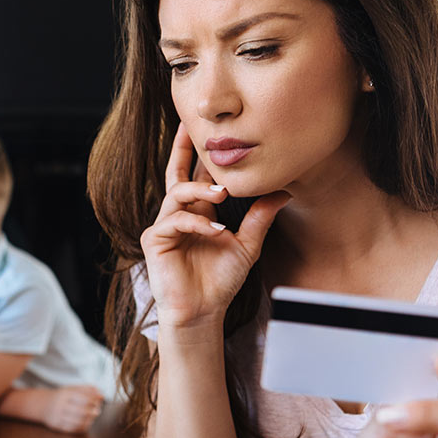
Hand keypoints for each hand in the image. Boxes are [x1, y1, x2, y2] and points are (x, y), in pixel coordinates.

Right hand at [41, 385, 103, 433]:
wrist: (42, 405)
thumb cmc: (61, 396)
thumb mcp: (71, 389)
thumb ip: (87, 390)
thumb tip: (101, 394)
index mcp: (65, 394)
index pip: (83, 398)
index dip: (94, 401)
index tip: (99, 401)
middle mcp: (60, 405)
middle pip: (81, 411)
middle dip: (92, 411)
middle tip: (98, 411)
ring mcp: (57, 416)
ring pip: (77, 421)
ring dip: (88, 420)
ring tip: (93, 417)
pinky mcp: (56, 426)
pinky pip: (72, 428)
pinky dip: (82, 427)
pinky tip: (86, 423)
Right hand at [140, 123, 289, 329]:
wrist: (203, 312)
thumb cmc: (220, 282)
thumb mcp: (246, 246)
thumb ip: (259, 219)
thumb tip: (283, 191)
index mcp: (199, 213)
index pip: (198, 177)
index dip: (203, 155)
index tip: (214, 133)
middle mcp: (179, 215)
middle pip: (176, 174)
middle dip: (180, 149)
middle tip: (188, 126)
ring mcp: (164, 226)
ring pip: (177, 194)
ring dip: (200, 191)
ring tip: (223, 195)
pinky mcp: (154, 240)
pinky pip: (174, 221)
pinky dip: (197, 223)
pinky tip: (215, 231)